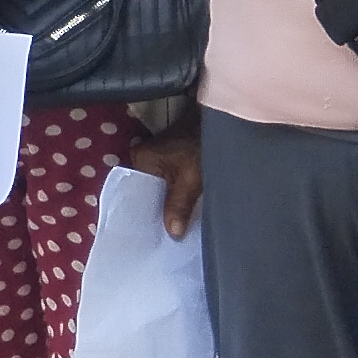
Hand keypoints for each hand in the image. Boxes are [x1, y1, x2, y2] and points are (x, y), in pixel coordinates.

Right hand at [123, 111, 205, 237]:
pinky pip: (166, 183)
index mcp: (140, 160)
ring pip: (158, 189)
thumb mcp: (192, 178)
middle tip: (164, 236)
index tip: (151, 235)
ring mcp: (155, 159)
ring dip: (167, 204)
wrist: (221, 121)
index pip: (136, 192)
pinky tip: (181, 210)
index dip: (144, 213)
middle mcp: (142, 158)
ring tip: (172, 227)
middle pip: (147, 192)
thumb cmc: (202, 145)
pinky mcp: (169, 160)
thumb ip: (179, 204)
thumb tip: (172, 234)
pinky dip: (174, 195)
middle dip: (157, 211)